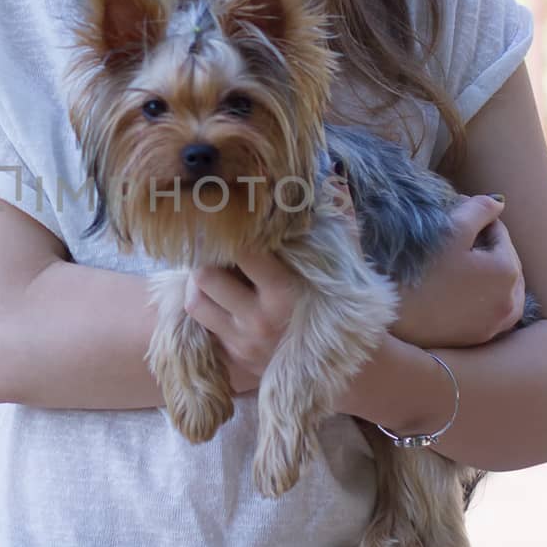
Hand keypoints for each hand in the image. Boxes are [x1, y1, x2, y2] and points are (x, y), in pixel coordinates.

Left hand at [184, 173, 359, 392]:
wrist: (350, 372)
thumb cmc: (345, 305)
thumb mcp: (347, 263)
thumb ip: (340, 220)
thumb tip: (331, 174)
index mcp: (287, 294)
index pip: (243, 253)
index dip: (232, 231)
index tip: (231, 215)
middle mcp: (261, 321)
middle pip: (207, 275)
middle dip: (208, 254)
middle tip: (214, 240)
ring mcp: (243, 341)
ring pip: (195, 298)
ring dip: (198, 278)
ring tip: (213, 263)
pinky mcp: (233, 357)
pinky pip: (201, 322)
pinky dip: (203, 301)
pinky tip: (216, 289)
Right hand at [392, 193, 526, 349]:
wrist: (394, 318)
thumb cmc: (421, 270)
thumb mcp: (450, 231)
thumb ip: (479, 210)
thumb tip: (499, 202)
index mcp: (507, 270)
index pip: (500, 233)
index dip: (478, 221)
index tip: (456, 216)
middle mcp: (511, 299)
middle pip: (505, 260)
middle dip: (487, 247)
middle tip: (459, 239)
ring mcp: (498, 322)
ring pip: (505, 287)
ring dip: (492, 272)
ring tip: (465, 265)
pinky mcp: (484, 337)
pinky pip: (496, 309)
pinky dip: (488, 296)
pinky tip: (468, 291)